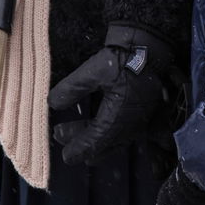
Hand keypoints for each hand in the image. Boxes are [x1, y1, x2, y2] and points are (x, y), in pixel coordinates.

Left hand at [47, 26, 173, 166]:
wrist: (151, 49)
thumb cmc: (123, 59)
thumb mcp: (92, 71)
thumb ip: (71, 89)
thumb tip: (53, 103)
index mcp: (116, 120)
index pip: (94, 143)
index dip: (78, 150)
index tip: (66, 156)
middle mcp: (129, 127)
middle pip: (104, 146)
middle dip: (83, 145)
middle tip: (61, 135)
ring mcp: (137, 122)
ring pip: (114, 140)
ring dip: (94, 138)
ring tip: (72, 131)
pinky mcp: (141, 114)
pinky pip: (123, 133)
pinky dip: (108, 133)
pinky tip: (97, 124)